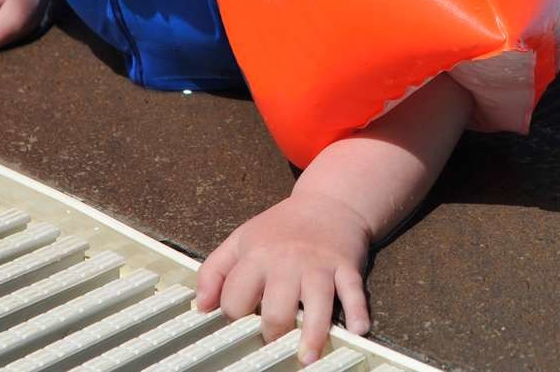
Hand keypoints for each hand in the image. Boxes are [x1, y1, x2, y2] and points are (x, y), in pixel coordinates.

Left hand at [196, 189, 372, 363]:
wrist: (329, 202)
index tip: (241, 322)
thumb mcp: (241, 239)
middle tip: (274, 343)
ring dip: (312, 335)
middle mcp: (288, 261)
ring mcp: (319, 265)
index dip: (235, 315)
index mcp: (257, 255)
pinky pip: (353, 291)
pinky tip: (357, 329)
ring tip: (307, 359)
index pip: (236, 299)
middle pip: (276, 310)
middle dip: (273, 334)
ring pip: (316, 305)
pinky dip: (357, 312)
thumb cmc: (282, 227)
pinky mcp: (346, 267)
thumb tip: (201, 306)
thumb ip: (214, 270)